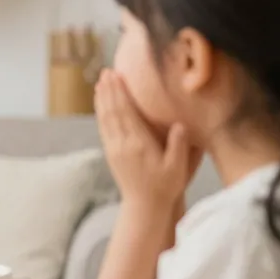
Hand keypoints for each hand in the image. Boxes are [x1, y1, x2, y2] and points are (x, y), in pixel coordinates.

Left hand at [95, 70, 198, 210]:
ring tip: (100, 82)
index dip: (120, 93)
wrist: (144, 206)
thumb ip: (178, 146)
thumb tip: (180, 125)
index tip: (117, 76)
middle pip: (112, 112)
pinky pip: (103, 128)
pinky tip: (101, 104)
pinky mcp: (111, 153)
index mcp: (138, 145)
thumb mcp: (178, 168)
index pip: (126, 113)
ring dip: (102, 99)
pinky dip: (101, 113)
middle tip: (106, 71)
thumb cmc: (165, 187)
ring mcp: (114, 149)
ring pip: (105, 119)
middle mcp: (122, 144)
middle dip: (109, 90)